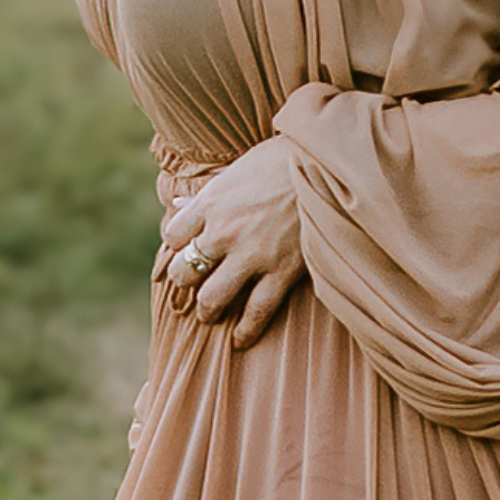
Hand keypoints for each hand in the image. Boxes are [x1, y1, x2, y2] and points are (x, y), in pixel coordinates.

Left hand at [161, 136, 304, 348]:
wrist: (326, 163)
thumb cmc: (282, 159)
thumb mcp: (238, 168)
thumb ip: (208, 192)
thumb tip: (179, 204)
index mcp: (211, 202)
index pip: (173, 236)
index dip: (177, 246)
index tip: (186, 249)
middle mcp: (224, 231)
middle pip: (186, 270)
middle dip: (186, 281)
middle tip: (194, 286)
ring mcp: (252, 254)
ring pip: (213, 297)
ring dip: (208, 310)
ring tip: (211, 314)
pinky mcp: (282, 270)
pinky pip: (256, 311)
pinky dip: (245, 330)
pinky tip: (240, 340)